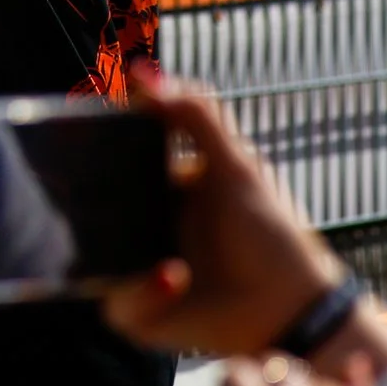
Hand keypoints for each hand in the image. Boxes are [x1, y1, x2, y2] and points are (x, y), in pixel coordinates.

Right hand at [102, 80, 344, 356]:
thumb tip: (140, 71)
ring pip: (90, 260)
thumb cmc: (273, 236)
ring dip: (123, 254)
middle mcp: (140, 228)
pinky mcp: (140, 314)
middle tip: (112, 201)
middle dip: (89, 206)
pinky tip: (176, 276)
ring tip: (164, 254)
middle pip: (88, 211)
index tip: (90, 140)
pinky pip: (118, 303)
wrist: (298, 308)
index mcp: (159, 190)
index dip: (96, 155)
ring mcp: (135, 271)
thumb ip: (195, 114)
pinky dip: (144, 291)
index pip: (107, 165)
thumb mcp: (236, 165)